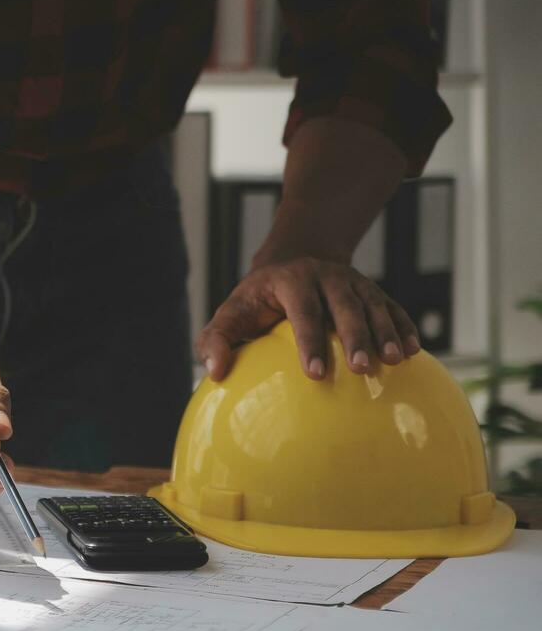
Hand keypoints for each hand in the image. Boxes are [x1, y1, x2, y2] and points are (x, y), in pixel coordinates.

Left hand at [198, 255, 421, 380]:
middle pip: (344, 306)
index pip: (303, 312)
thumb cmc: (256, 298)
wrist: (294, 256)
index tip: (316, 374)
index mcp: (291, 280)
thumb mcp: (231, 313)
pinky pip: (391, 307)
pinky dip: (404, 326)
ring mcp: (353, 281)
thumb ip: (215, 340)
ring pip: (373, 305)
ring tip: (395, 360)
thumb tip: (215, 372)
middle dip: (355, 337)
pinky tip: (414, 351)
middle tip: (361, 369)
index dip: (310, 342)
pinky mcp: (371, 291)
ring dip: (386, 332)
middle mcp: (326, 276)